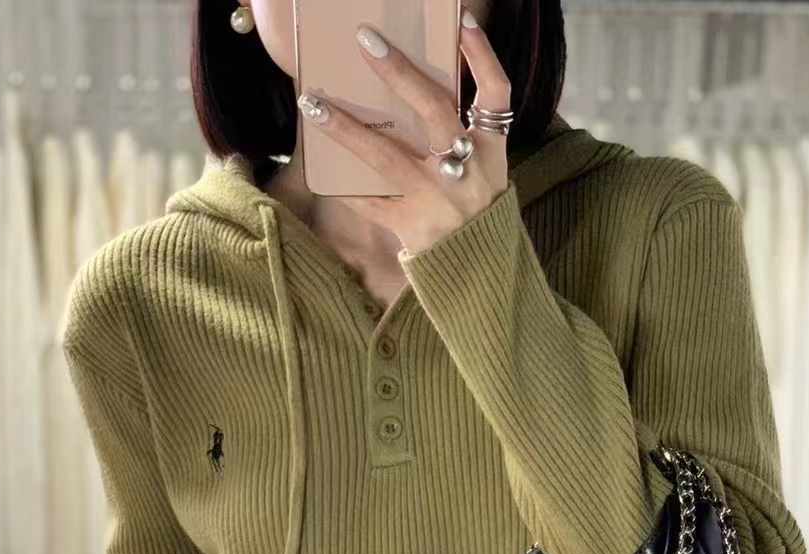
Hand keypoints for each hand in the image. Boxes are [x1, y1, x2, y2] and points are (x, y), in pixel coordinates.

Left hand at [295, 10, 511, 256]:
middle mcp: (466, 170)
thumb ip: (461, 134)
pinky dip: (345, 185)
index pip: (495, 93)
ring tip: (312, 103)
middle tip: (365, 40)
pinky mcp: (410, 226)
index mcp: (491, 150)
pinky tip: (319, 163)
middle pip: (434, 110)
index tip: (463, 21)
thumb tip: (412, 89)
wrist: (480, 274)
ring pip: (387, 157)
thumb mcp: (485, 170)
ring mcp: (436, 199)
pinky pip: (370, 201)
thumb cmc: (475, 211)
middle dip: (399, 73)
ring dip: (346, 128)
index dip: (482, 55)